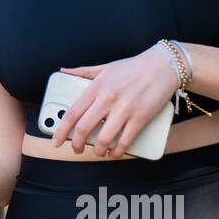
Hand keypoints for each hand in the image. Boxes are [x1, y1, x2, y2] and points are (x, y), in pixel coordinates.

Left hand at [52, 44, 178, 158]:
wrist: (163, 65)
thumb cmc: (134, 66)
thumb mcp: (105, 67)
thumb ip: (83, 72)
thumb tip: (64, 71)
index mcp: (97, 87)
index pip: (73, 112)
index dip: (61, 130)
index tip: (56, 140)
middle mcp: (108, 98)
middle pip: (84, 128)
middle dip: (77, 144)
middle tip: (76, 149)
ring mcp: (124, 109)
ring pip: (104, 138)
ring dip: (98, 150)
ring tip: (97, 152)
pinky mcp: (140, 118)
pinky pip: (125, 141)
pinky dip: (117, 152)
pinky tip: (114, 153)